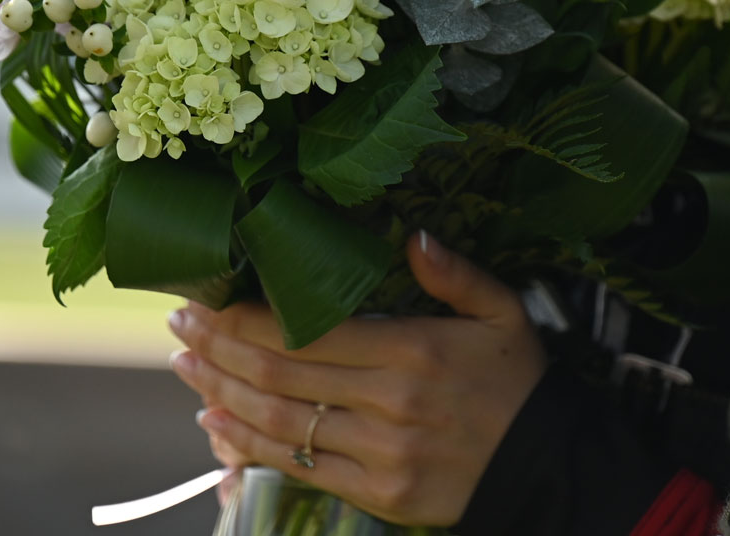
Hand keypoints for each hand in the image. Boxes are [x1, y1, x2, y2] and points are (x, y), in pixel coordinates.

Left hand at [166, 232, 546, 525]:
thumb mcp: (503, 313)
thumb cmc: (520, 382)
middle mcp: (388, 403)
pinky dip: (251, 446)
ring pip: (281, 423)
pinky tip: (217, 422)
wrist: (550, 467)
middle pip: (280, 373)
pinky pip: (302, 467)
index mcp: (411, 351)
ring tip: (185, 367)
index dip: (246, 317)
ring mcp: (380, 454)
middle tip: (179, 324)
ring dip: (222, 393)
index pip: (306, 333)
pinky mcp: (380, 493)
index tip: (206, 297)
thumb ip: (455, 274)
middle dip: (219, 347)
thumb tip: (413, 236)